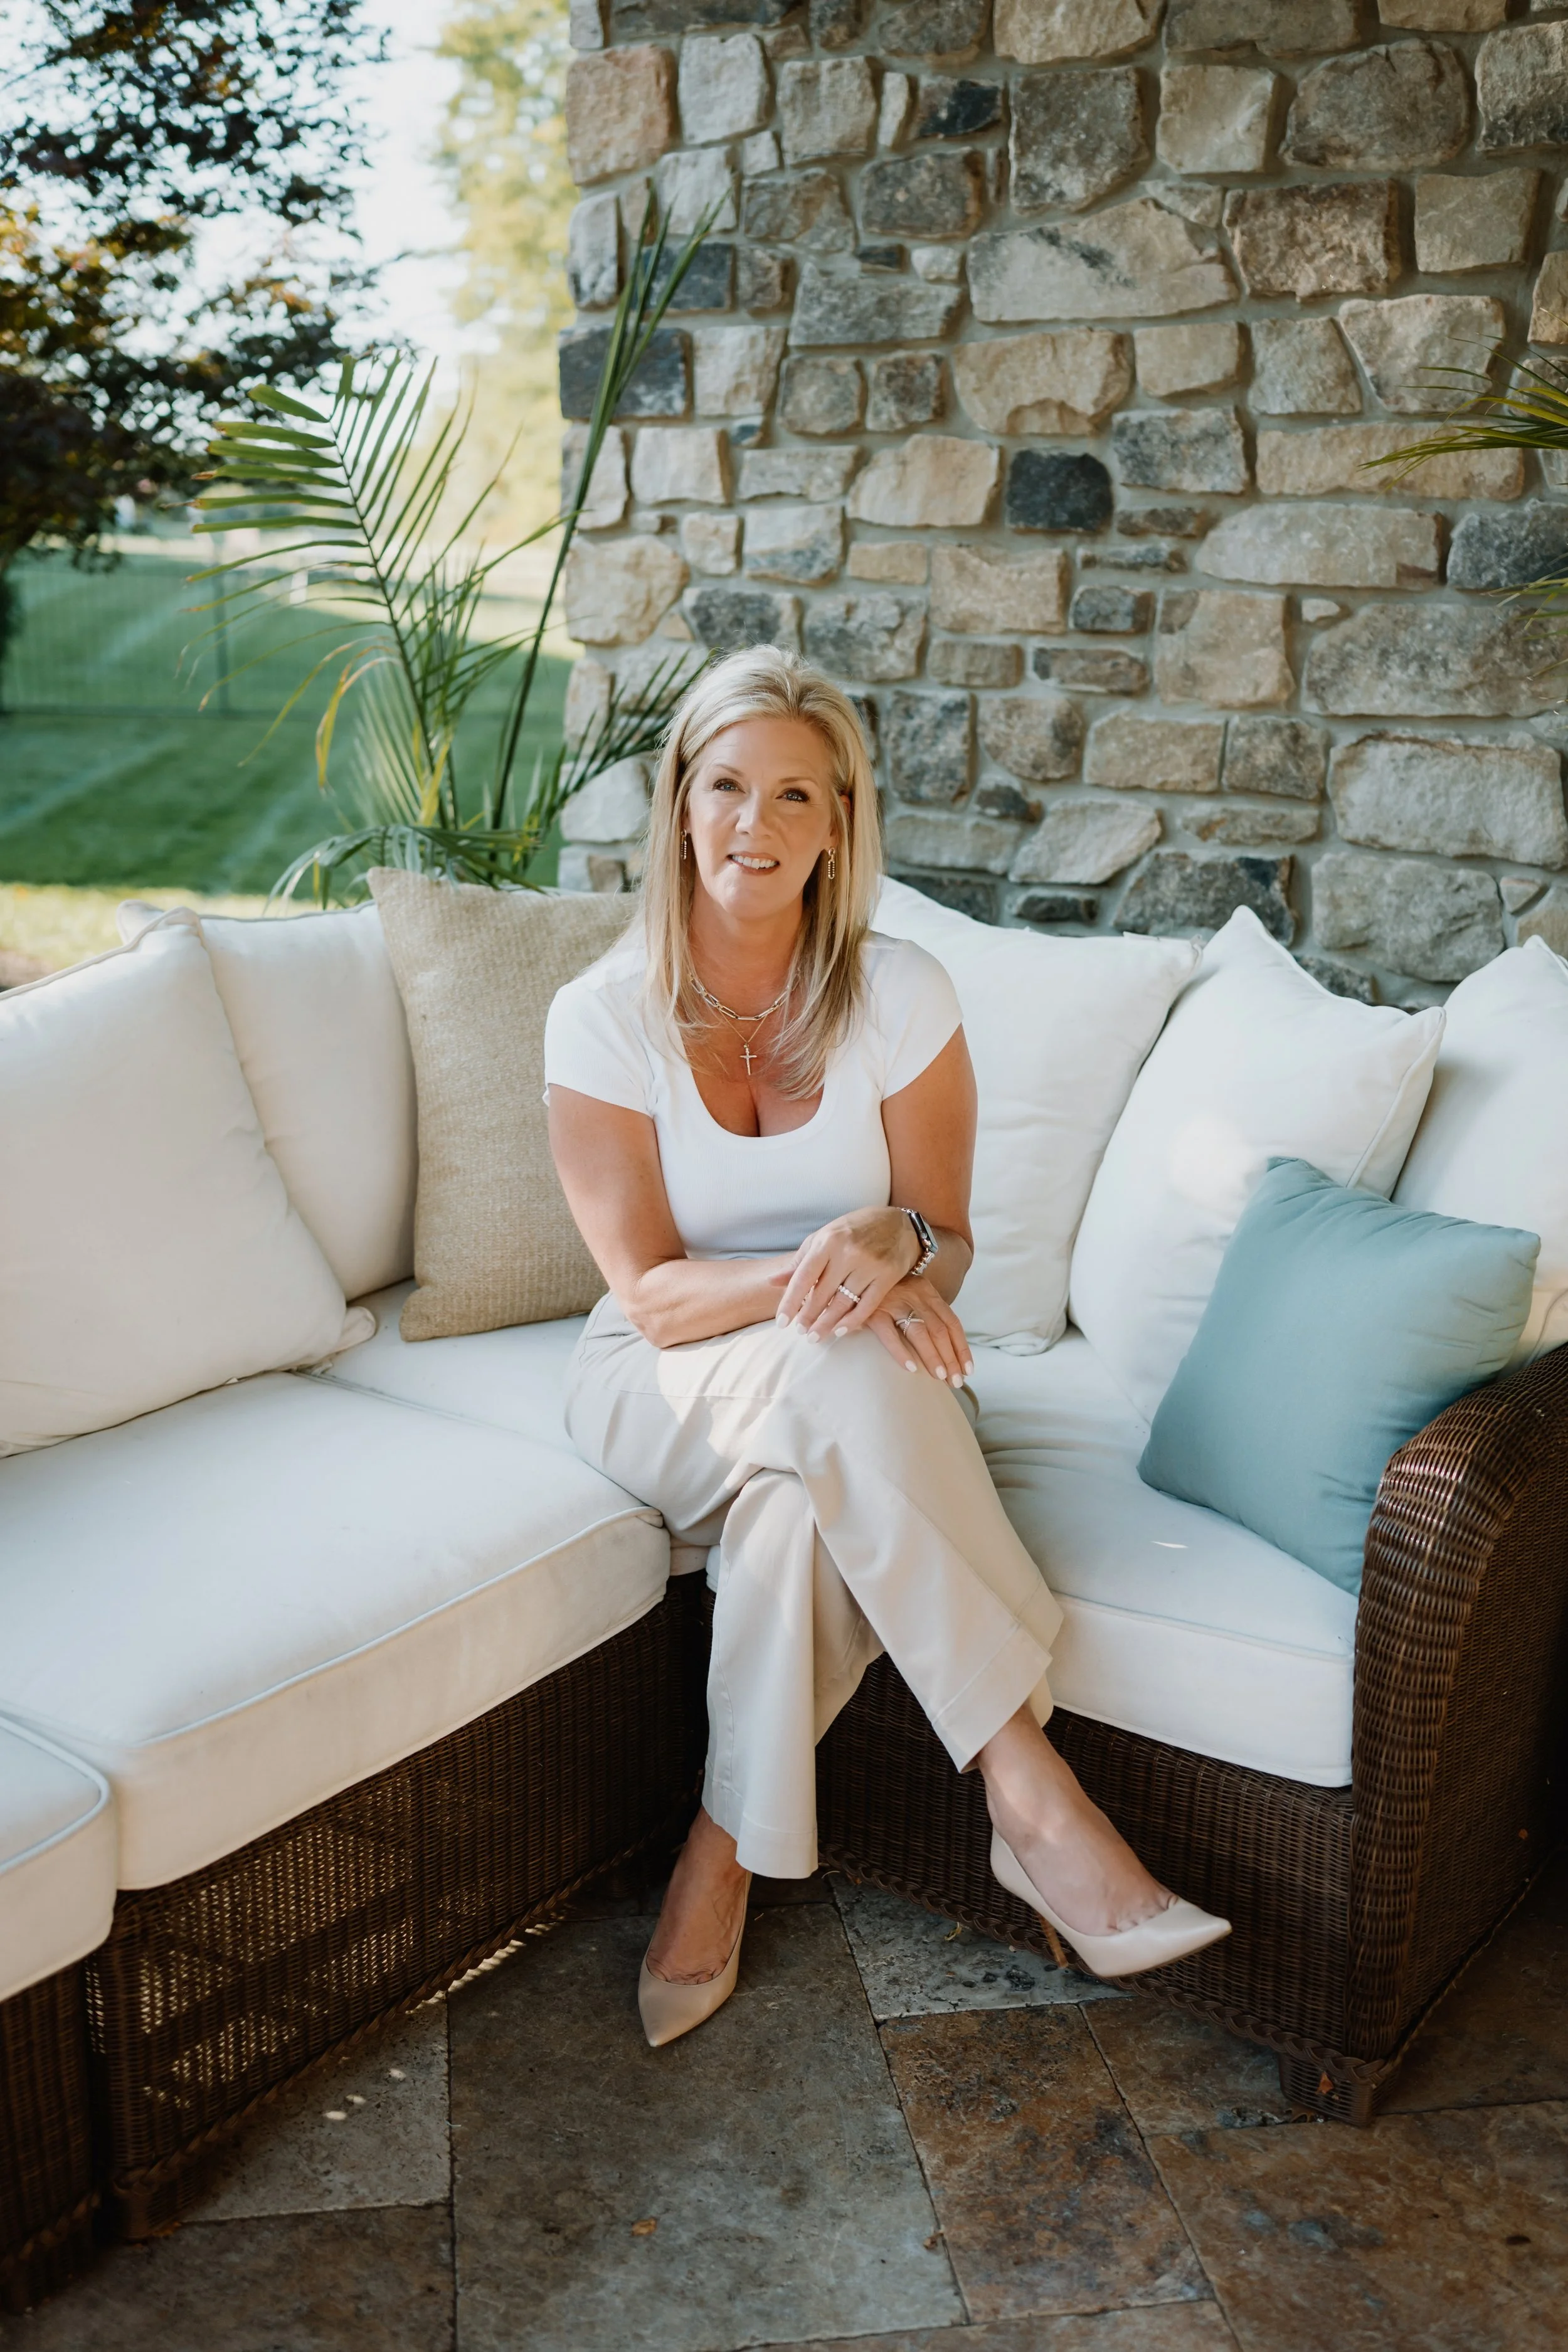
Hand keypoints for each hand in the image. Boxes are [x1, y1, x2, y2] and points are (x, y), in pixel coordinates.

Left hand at [772, 1206, 916, 1340]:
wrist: (899, 1223)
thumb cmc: (855, 1230)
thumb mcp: (824, 1237)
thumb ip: (800, 1261)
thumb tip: (773, 1282)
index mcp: (828, 1240)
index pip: (803, 1277)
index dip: (791, 1302)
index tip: (781, 1322)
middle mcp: (848, 1252)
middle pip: (822, 1293)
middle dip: (808, 1316)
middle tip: (800, 1332)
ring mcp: (869, 1265)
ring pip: (843, 1303)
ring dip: (827, 1323)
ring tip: (815, 1336)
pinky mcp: (887, 1276)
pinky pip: (866, 1306)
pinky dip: (852, 1322)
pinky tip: (839, 1331)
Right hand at [867, 1274, 972, 1384]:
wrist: (858, 1270)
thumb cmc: (886, 1290)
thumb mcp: (911, 1294)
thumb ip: (925, 1312)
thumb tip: (944, 1348)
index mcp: (927, 1292)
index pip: (952, 1322)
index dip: (962, 1347)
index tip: (967, 1369)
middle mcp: (914, 1295)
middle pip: (939, 1330)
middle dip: (950, 1358)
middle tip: (956, 1381)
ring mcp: (893, 1302)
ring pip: (920, 1332)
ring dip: (933, 1356)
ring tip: (940, 1376)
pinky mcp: (872, 1311)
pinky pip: (889, 1334)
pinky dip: (901, 1352)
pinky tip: (910, 1368)